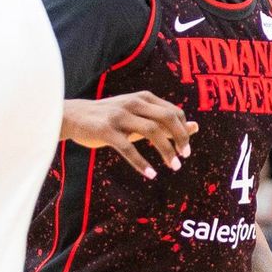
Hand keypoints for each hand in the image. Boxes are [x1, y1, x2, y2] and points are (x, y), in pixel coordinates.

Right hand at [60, 92, 195, 178]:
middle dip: (180, 138)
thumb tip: (196, 126)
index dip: (184, 130)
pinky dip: (141, 162)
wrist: (74, 116)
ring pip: (151, 131)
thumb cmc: (111, 119)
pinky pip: (127, 148)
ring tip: (173, 167)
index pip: (174, 112)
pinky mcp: (106, 130)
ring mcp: (120, 115)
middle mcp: (134, 103)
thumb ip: (165, 122)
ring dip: (166, 151)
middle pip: (167, 118)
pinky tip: (151, 174)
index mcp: (144, 98)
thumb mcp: (139, 117)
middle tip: (184, 157)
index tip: (186, 149)